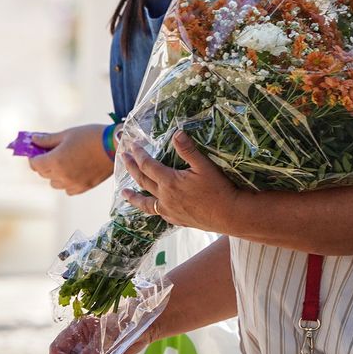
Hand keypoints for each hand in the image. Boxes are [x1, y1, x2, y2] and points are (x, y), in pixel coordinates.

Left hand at [27, 124, 113, 194]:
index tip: (37, 151)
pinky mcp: (84, 187)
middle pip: (43, 174)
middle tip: (51, 153)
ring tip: (64, 162)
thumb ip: (47, 140)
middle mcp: (62, 175)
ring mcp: (73, 183)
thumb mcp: (67, 134)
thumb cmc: (90, 136)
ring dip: (54, 174)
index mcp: (55, 160)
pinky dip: (66, 182)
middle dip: (43, 163)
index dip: (33, 157)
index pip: (34, 164)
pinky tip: (73, 171)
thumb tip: (33, 140)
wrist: (115, 146)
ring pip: (54, 183)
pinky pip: (68, 189)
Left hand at [122, 131, 244, 234]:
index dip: (139, 154)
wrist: (230, 215)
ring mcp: (170, 211)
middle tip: (122, 158)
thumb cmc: (219, 189)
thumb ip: (188, 150)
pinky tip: (152, 207)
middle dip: (131, 168)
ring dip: (133, 197)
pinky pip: (159, 214)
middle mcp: (165, 197)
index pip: (148, 165)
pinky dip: (151, 209)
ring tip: (123, 192)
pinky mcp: (177, 220)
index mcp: (170, 182)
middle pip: (142, 181)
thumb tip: (176, 133)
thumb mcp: (205, 166)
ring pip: (146, 203)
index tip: (132, 145)